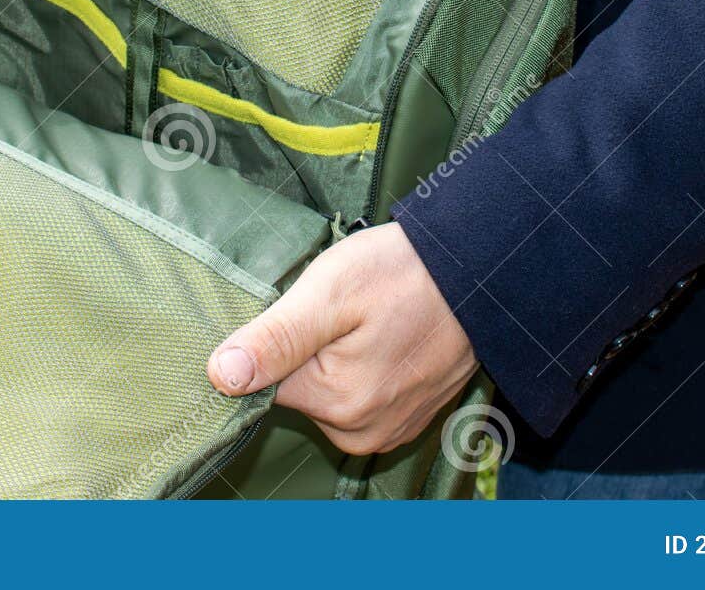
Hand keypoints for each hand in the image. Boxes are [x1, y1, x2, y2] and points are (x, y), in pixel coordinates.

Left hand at [206, 222, 476, 454]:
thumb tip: (221, 377)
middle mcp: (360, 432)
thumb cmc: (406, 273)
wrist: (483, 272)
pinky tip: (384, 335)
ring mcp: (389, 429)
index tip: (296, 311)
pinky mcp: (408, 419)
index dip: (269, 343)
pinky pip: (362, 398)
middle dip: (305, 351)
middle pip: (297, 392)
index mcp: (336, 403)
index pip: (263, 385)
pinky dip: (364, 369)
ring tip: (366, 318)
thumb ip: (275, 338)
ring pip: (329, 395)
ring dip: (335, 359)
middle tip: (339, 309)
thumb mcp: (330, 291)